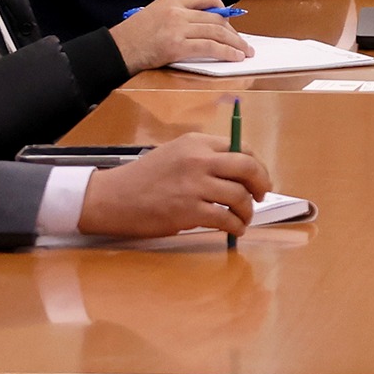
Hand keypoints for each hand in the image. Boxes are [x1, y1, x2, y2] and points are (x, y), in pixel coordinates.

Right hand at [78, 132, 267, 236]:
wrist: (113, 198)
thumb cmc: (142, 179)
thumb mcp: (174, 155)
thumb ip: (203, 158)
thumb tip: (237, 174)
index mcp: (196, 143)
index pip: (241, 148)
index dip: (256, 166)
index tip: (258, 179)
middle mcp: (198, 160)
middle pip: (247, 167)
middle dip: (261, 184)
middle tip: (261, 197)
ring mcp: (195, 185)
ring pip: (239, 196)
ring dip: (247, 211)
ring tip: (243, 218)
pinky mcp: (189, 211)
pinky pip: (226, 219)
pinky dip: (236, 226)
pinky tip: (234, 230)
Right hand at [111, 0, 243, 75]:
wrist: (116, 50)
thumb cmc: (134, 37)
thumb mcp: (155, 14)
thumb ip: (178, 15)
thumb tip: (205, 25)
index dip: (222, 8)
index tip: (229, 21)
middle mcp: (177, 10)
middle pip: (216, 17)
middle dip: (234, 31)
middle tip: (243, 42)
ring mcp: (177, 27)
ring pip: (217, 32)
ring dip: (235, 43)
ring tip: (245, 52)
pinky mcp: (177, 46)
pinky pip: (209, 47)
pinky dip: (226, 52)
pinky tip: (234, 57)